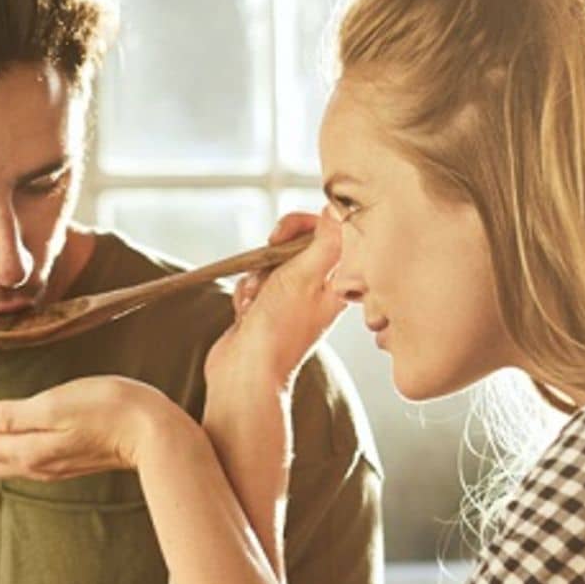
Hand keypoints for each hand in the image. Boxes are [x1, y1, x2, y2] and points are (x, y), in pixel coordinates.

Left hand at [0, 376, 181, 481]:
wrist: (156, 435)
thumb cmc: (111, 409)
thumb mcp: (57, 403)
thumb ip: (14, 414)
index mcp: (27, 450)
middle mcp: (35, 464)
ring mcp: (51, 466)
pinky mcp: (66, 461)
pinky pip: (18, 456)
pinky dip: (0, 440)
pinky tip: (4, 422)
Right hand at [209, 208, 345, 399]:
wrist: (246, 373)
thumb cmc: (279, 330)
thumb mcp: (305, 275)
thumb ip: (325, 241)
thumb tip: (338, 210)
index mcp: (336, 285)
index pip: (331, 235)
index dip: (307, 224)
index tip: (287, 231)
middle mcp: (316, 293)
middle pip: (298, 246)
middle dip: (274, 251)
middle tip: (269, 255)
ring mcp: (290, 303)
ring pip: (270, 265)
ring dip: (257, 276)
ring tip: (256, 300)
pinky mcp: (266, 311)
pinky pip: (254, 284)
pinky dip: (246, 293)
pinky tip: (246, 312)